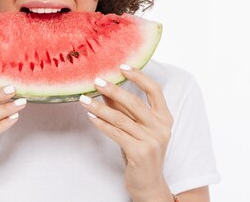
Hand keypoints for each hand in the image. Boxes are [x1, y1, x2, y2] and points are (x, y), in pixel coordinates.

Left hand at [79, 65, 173, 200]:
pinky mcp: (140, 152)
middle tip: (97, 81)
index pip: (155, 90)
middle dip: (113, 90)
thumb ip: (125, 110)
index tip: (122, 66)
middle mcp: (161, 128)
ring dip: (100, 107)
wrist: (148, 184)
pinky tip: (91, 116)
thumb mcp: (136, 128)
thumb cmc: (140, 152)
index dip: (139, 76)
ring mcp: (152, 141)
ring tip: (85, 100)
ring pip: (121, 118)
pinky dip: (101, 124)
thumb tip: (106, 88)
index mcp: (165, 118)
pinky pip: (116, 133)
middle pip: (135, 102)